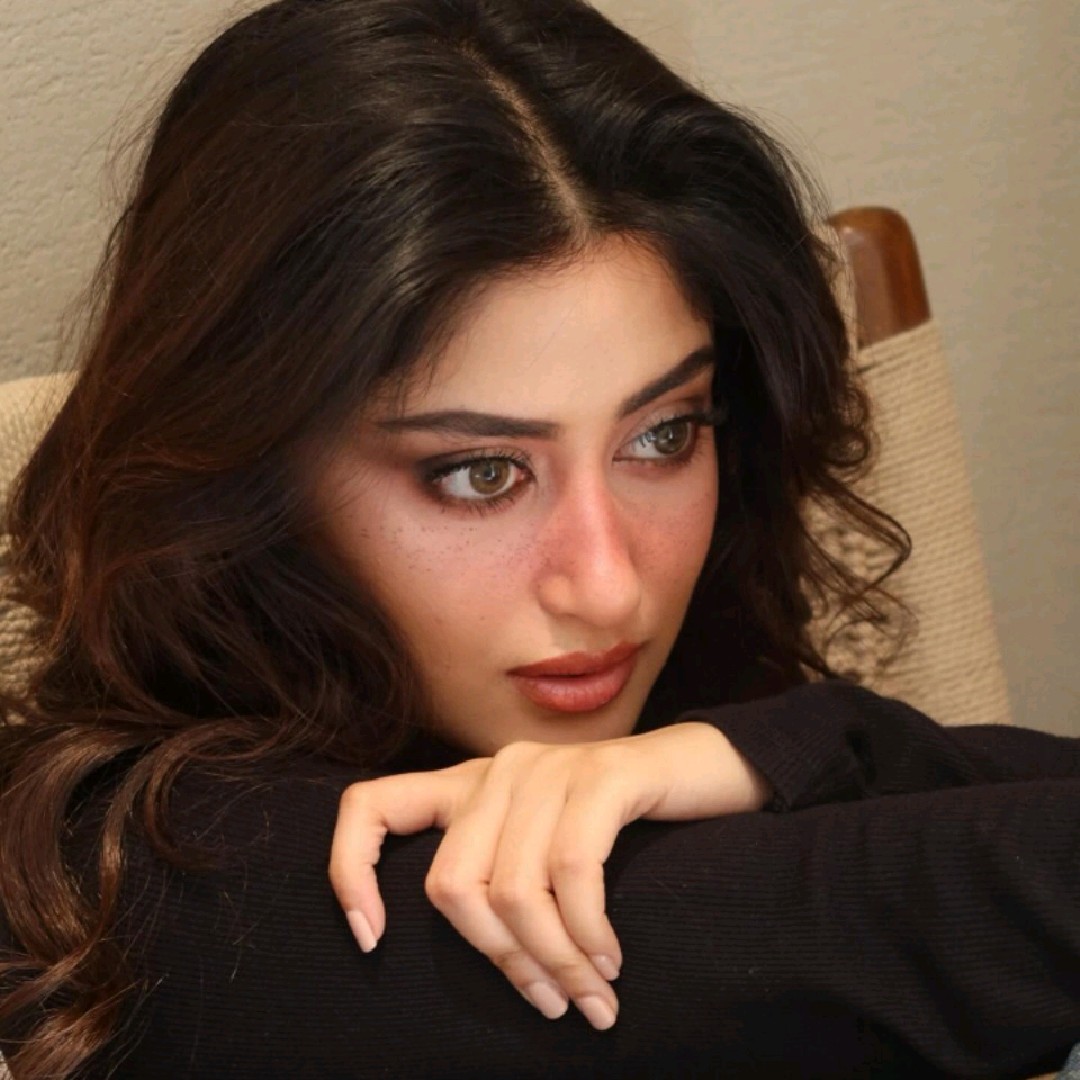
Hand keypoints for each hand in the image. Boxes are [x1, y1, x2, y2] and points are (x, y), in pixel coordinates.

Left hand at [328, 721, 771, 1029]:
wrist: (703, 774)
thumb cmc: (620, 830)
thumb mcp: (543, 853)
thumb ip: (499, 879)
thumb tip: (478, 957)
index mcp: (469, 787)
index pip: (369, 806)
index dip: (351, 872)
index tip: (371, 943)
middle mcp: (499, 771)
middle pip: (452, 885)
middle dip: (501, 961)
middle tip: (550, 1003)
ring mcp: (549, 768)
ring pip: (515, 890)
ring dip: (555, 962)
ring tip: (591, 999)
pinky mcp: (601, 776)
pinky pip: (573, 871)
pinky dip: (587, 932)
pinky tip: (610, 962)